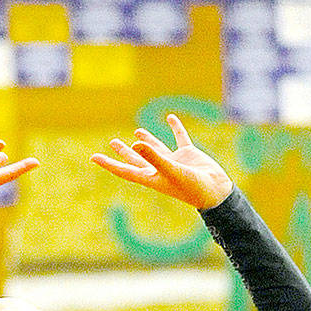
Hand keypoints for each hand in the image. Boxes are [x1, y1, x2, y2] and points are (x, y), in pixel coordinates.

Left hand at [91, 114, 232, 209]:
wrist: (217, 191)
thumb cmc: (193, 187)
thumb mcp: (171, 170)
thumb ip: (154, 157)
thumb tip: (135, 142)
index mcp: (152, 178)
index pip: (125, 170)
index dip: (109, 164)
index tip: (93, 157)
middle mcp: (160, 170)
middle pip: (137, 160)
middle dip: (125, 152)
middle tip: (112, 143)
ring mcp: (174, 162)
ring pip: (156, 149)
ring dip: (147, 140)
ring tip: (138, 130)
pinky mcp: (188, 154)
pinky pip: (179, 138)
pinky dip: (175, 128)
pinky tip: (170, 119)